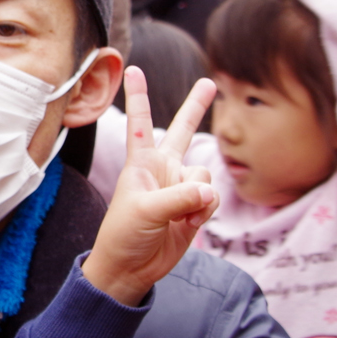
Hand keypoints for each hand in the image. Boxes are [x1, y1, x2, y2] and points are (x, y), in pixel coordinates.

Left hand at [87, 69, 218, 305]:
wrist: (130, 269)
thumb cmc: (123, 234)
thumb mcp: (145, 211)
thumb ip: (179, 197)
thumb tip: (210, 191)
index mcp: (141, 162)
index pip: (140, 123)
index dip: (138, 95)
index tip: (132, 68)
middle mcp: (163, 169)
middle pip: (183, 130)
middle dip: (196, 107)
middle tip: (209, 83)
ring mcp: (180, 187)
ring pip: (205, 175)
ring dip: (199, 196)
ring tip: (182, 215)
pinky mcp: (195, 207)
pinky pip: (213, 199)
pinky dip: (206, 210)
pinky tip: (191, 222)